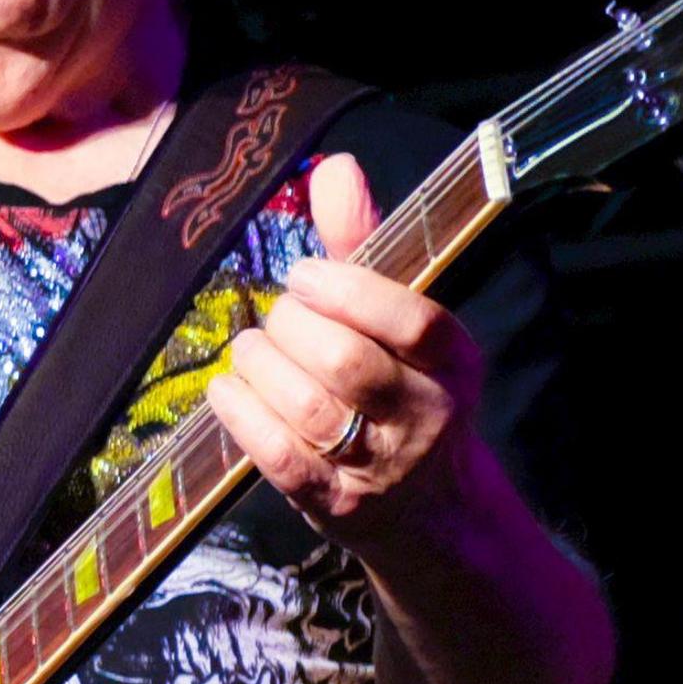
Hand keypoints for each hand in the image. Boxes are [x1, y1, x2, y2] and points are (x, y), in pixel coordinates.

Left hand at [204, 153, 494, 558]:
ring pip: (309, 408)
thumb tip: (335, 166)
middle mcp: (427, 416)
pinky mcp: (336, 505)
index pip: (413, 319)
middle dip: (293, 328)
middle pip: (348, 362)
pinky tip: (228, 390)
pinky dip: (243, 415)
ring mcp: (382, 467)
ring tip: (252, 350)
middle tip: (278, 319)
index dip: (348, 289)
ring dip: (262, 367)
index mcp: (454, 361)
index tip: (304, 275)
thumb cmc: (405, 393)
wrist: (432, 516)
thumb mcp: (401, 321)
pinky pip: (279, 456)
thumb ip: (365, 243)